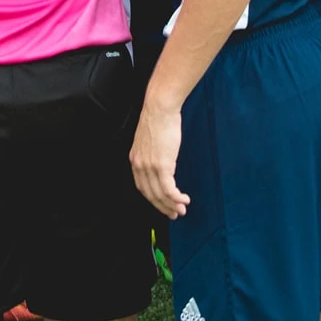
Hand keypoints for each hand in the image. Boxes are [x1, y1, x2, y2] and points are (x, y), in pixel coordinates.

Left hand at [130, 103, 189, 218]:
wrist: (160, 107)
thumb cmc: (158, 119)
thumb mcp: (150, 139)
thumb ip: (153, 153)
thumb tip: (162, 160)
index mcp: (135, 160)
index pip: (142, 187)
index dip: (153, 199)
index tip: (163, 204)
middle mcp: (139, 166)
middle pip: (150, 195)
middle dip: (163, 207)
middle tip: (175, 213)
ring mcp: (150, 167)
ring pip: (160, 195)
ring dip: (172, 206)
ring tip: (182, 210)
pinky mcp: (162, 165)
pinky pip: (169, 190)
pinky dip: (177, 198)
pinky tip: (184, 200)